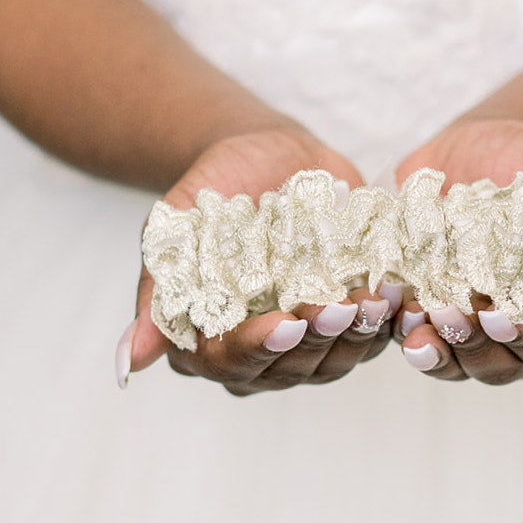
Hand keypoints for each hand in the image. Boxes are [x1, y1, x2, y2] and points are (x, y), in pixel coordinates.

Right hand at [118, 125, 396, 394]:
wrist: (266, 156)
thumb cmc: (213, 190)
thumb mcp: (174, 228)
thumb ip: (157, 292)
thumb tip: (125, 364)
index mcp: (210, 339)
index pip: (232, 361)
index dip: (260, 346)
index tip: (287, 321)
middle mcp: (259, 351)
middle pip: (290, 365)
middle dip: (317, 337)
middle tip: (341, 305)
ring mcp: (307, 341)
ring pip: (334, 359)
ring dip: (358, 334)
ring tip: (375, 300)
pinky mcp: (346, 321)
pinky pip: (370, 337)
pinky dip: (384, 320)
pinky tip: (396, 295)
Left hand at [391, 117, 522, 384]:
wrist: (484, 140)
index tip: (498, 315)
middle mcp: (514, 327)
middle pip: (500, 365)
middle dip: (474, 346)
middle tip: (449, 313)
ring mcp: (468, 321)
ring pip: (456, 363)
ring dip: (437, 349)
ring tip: (417, 319)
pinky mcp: (425, 304)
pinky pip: (414, 334)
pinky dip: (403, 328)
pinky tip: (394, 311)